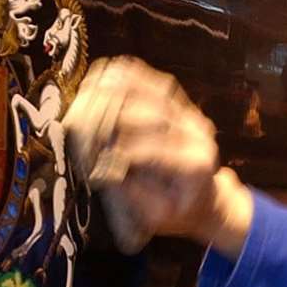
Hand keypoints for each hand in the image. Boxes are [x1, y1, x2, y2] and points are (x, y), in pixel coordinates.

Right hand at [65, 57, 253, 255]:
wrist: (207, 199)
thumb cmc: (179, 212)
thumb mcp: (158, 215)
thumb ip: (134, 192)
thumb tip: (105, 167)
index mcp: (194, 165)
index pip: (150, 151)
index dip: (116, 151)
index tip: (88, 156)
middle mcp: (198, 134)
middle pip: (152, 114)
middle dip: (112, 115)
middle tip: (79, 119)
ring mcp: (193, 116)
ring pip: (155, 92)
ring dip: (118, 89)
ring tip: (86, 90)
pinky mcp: (185, 106)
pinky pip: (157, 83)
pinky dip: (132, 75)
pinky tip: (106, 71)